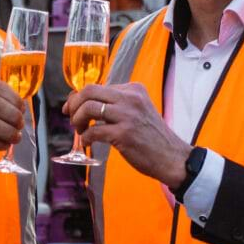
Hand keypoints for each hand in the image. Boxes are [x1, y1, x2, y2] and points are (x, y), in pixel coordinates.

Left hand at [65, 82, 190, 187]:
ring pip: (89, 108)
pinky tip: (87, 143)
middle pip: (89, 91)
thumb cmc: (151, 137)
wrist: (172, 157)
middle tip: (71, 117)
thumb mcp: (138, 111)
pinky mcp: (124, 134)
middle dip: (74, 104)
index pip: (97, 86)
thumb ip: (116, 104)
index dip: (79, 97)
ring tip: (79, 130)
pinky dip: (85, 137)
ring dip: (77, 120)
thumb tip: (83, 102)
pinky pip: (93, 131)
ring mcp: (127, 116)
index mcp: (134, 89)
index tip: (72, 108)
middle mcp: (131, 98)